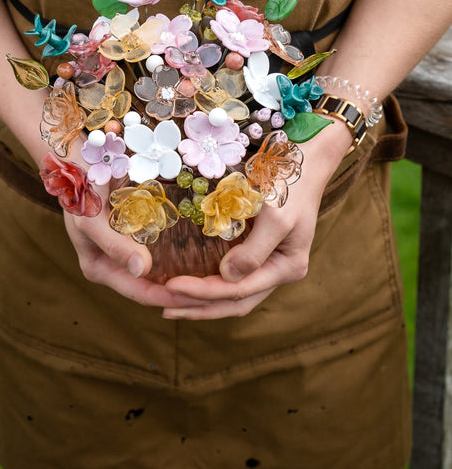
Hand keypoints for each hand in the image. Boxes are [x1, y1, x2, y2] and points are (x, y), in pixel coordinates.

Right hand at [58, 142, 207, 309]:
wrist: (80, 159)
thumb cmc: (81, 188)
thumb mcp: (92, 218)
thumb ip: (115, 246)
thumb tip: (143, 271)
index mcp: (99, 268)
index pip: (140, 293)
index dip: (170, 298)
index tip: (199, 299)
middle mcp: (113, 264)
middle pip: (152, 287)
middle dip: (182, 294)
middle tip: (217, 294)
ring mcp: (125, 250)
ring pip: (159, 273)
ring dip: (184, 278)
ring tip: (215, 281)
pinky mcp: (135, 234)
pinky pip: (161, 251)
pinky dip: (180, 256)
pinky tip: (203, 255)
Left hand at [162, 120, 352, 319]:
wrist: (305, 160)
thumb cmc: (291, 185)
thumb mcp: (276, 217)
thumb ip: (254, 252)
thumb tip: (227, 277)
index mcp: (286, 268)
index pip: (238, 291)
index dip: (203, 292)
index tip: (170, 287)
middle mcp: (278, 271)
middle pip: (234, 301)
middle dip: (198, 307)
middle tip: (163, 308)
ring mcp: (269, 262)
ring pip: (232, 293)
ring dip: (202, 300)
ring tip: (170, 303)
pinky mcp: (258, 250)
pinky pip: (232, 275)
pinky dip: (210, 281)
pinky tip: (188, 281)